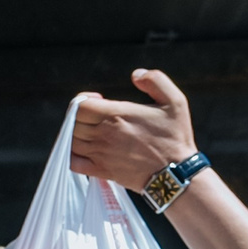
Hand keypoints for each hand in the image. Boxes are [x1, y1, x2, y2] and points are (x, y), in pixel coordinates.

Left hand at [72, 69, 197, 192]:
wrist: (176, 173)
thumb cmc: (175, 137)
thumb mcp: (175, 101)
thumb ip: (156, 80)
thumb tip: (136, 75)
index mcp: (117, 115)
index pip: (81, 105)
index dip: (84, 99)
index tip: (98, 101)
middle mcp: (104, 134)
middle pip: (74, 121)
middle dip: (81, 115)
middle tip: (96, 116)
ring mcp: (101, 154)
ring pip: (71, 140)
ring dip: (76, 133)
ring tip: (90, 131)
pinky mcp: (102, 171)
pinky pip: (73, 162)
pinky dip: (72, 154)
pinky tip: (83, 149)